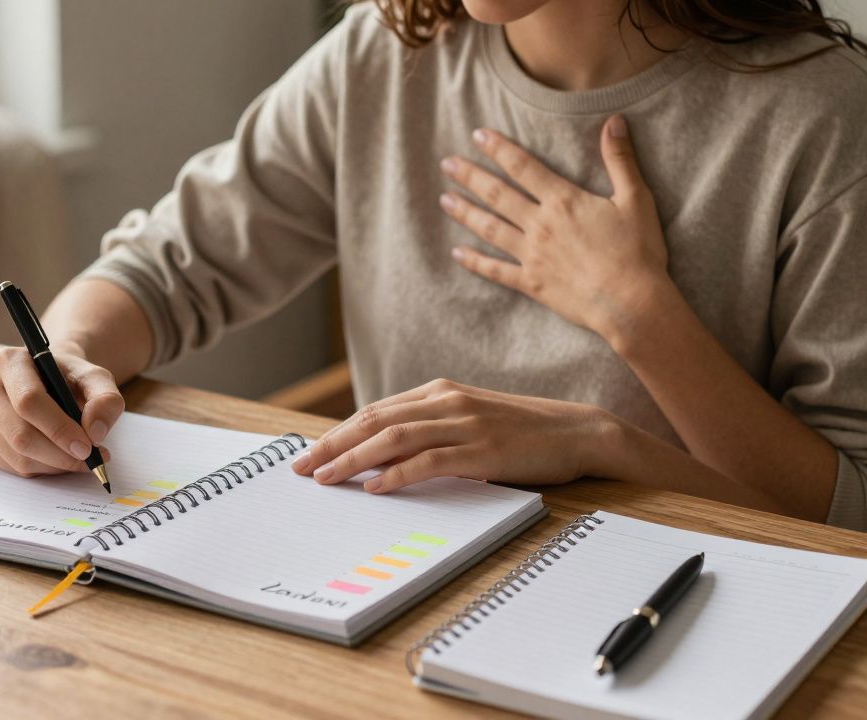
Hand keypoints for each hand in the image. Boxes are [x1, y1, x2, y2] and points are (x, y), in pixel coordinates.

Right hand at [0, 342, 122, 475]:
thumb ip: (105, 400)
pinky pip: (10, 467)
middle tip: (90, 460)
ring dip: (54, 466)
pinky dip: (40, 470)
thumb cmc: (70, 379)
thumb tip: (95, 433)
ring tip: (79, 458)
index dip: (59, 429)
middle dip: (60, 455)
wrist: (50, 381)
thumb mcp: (96, 379)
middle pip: (20, 435)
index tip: (87, 447)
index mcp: (10, 361)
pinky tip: (58, 457)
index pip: (29, 401)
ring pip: (16, 456)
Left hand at [290, 379, 611, 492]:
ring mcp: (464, 424)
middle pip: (374, 421)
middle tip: (301, 468)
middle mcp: (446, 401)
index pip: (374, 412)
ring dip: (353, 459)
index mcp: (439, 392)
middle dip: (331, 444)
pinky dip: (397, 473)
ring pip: (393, 437)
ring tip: (325, 478)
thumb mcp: (468, 421)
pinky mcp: (482, 450)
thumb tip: (381, 457)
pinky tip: (374, 487)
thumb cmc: (521, 432)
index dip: (337, 433)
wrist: (578, 431)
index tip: (309, 454)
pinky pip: (429, 460)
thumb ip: (430, 431)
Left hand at [438, 114, 672, 339]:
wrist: (632, 302)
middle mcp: (540, 225)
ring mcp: (531, 255)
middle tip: (447, 163)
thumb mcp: (636, 199)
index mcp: (563, 201)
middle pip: (497, 194)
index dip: (499, 149)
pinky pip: (495, 270)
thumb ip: (620, 159)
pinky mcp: (530, 283)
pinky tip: (456, 253)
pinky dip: (474, 261)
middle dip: (470, 176)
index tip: (477, 135)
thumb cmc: (638, 251)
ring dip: (465, 212)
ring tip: (444, 199)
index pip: (523, 167)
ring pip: (490, 228)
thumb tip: (615, 121)